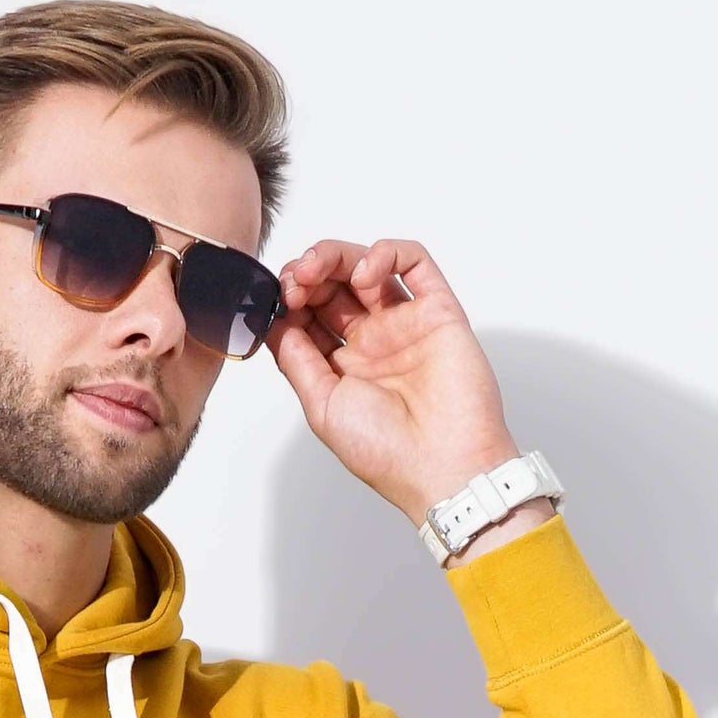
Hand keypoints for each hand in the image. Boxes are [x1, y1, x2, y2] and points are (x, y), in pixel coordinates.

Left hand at [267, 236, 534, 532]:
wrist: (442, 465)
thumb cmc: (386, 451)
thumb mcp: (322, 408)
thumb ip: (297, 362)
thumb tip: (276, 323)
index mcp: (344, 367)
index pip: (310, 316)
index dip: (290, 300)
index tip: (277, 300)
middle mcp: (374, 342)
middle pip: (334, 285)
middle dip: (308, 273)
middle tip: (294, 281)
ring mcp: (405, 323)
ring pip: (367, 265)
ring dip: (335, 256)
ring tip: (317, 269)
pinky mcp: (438, 310)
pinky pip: (415, 262)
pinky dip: (386, 253)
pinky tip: (365, 274)